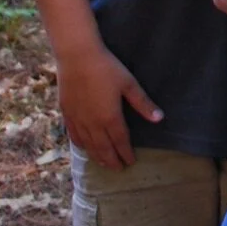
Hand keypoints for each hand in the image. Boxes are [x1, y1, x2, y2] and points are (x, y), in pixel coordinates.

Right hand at [55, 44, 161, 170]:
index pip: (120, 142)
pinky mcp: (66, 112)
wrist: (76, 56)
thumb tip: (159, 118)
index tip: (131, 162)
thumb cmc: (106, 67)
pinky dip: (80, 144)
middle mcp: (93, 122)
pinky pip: (73, 134)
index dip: (125, 153)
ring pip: (88, 144)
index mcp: (110, 117)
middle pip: (103, 148)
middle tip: (118, 169)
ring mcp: (78, 118)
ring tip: (103, 164)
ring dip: (97, 156)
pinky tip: (84, 147)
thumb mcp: (129, 84)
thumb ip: (143, 103)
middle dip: (112, 160)